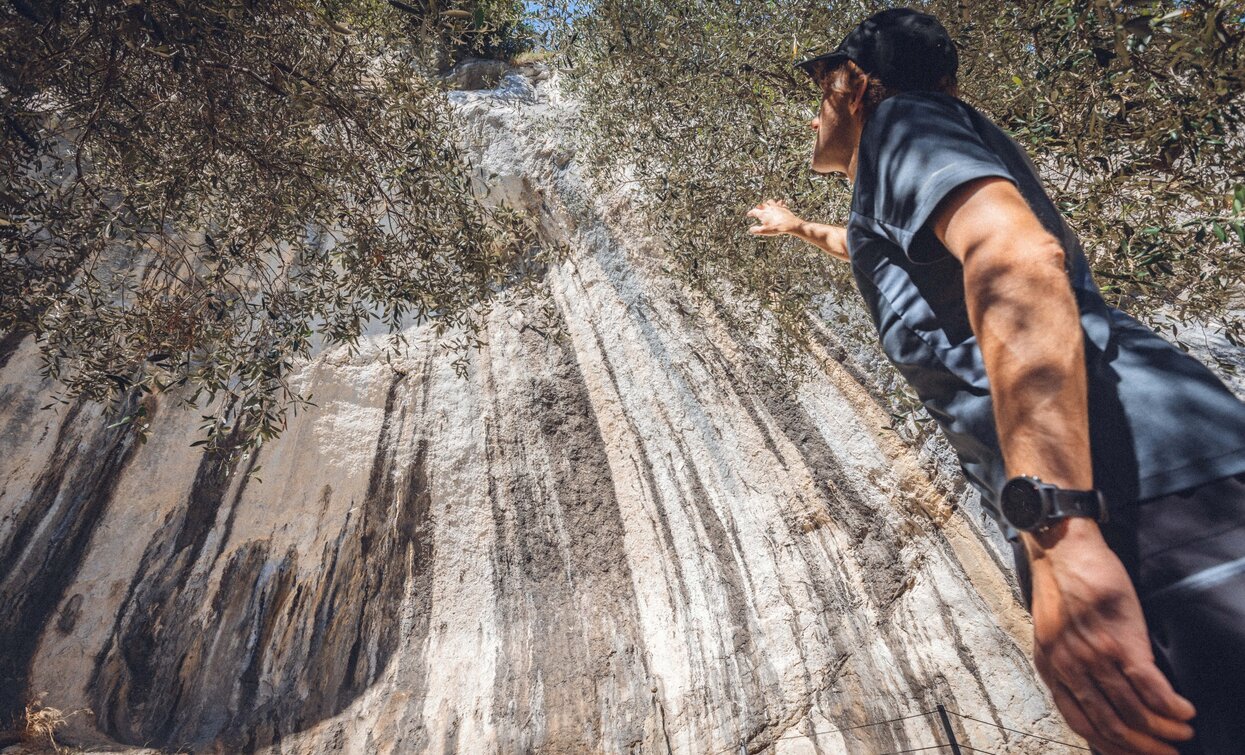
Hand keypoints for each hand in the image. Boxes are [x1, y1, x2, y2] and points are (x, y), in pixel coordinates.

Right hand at [746, 199, 799, 235]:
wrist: (789, 224)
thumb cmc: (776, 228)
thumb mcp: (764, 231)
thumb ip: (756, 230)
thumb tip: (751, 229)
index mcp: (763, 214)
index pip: (754, 211)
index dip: (750, 213)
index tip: (749, 214)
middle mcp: (769, 209)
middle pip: (762, 205)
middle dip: (759, 207)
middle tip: (758, 209)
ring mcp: (776, 207)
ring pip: (770, 202)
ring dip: (768, 203)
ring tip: (767, 204)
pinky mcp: (783, 207)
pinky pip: (780, 203)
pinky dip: (779, 203)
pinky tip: (779, 204)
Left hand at [1027, 519, 1196, 754]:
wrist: (1063, 551)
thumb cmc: (1061, 590)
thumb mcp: (1052, 635)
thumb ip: (1068, 666)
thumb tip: (1092, 696)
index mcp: (1051, 669)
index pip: (1081, 722)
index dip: (1111, 746)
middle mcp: (1071, 668)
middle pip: (1110, 724)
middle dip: (1141, 747)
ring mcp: (1096, 655)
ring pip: (1133, 710)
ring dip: (1163, 730)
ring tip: (1182, 735)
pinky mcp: (1122, 639)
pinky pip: (1151, 686)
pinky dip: (1171, 706)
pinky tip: (1184, 712)